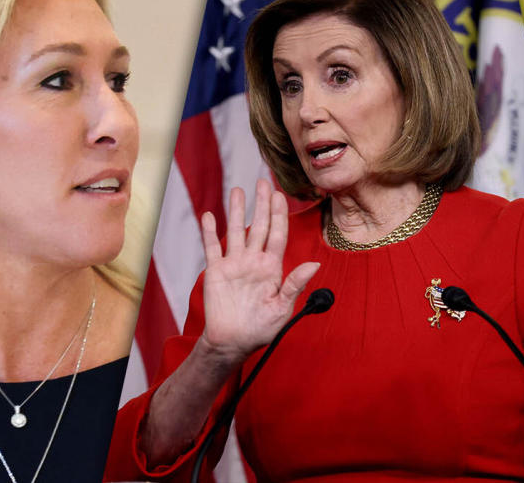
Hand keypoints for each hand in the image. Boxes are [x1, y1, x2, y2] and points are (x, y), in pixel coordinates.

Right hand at [199, 180, 319, 361]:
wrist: (233, 342)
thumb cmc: (261, 328)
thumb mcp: (282, 308)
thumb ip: (295, 285)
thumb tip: (314, 265)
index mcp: (272, 268)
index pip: (278, 235)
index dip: (279, 214)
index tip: (280, 195)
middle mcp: (254, 261)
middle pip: (259, 226)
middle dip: (262, 204)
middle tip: (263, 182)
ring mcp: (235, 264)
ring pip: (236, 231)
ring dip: (237, 211)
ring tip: (237, 190)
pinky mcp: (217, 271)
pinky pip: (212, 247)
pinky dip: (209, 231)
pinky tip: (209, 215)